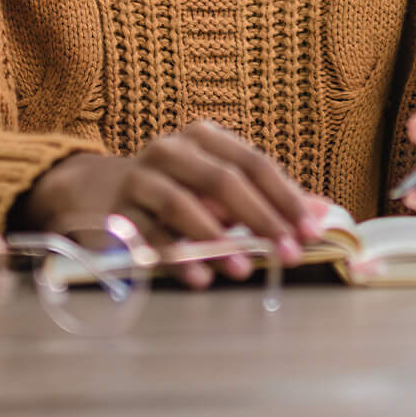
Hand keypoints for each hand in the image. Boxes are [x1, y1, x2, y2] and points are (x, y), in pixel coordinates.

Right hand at [14, 120, 327, 289]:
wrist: (94, 193)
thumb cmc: (175, 190)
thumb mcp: (219, 185)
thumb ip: (268, 198)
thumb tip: (322, 212)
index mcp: (203, 138)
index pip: (253, 163)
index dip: (285, 196)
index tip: (310, 230)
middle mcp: (171, 150)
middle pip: (222, 180)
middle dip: (260, 219)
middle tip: (287, 253)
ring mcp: (139, 178)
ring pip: (182, 204)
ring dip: (217, 239)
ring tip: (244, 269)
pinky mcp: (116, 211)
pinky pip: (148, 235)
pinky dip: (176, 257)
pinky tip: (200, 278)